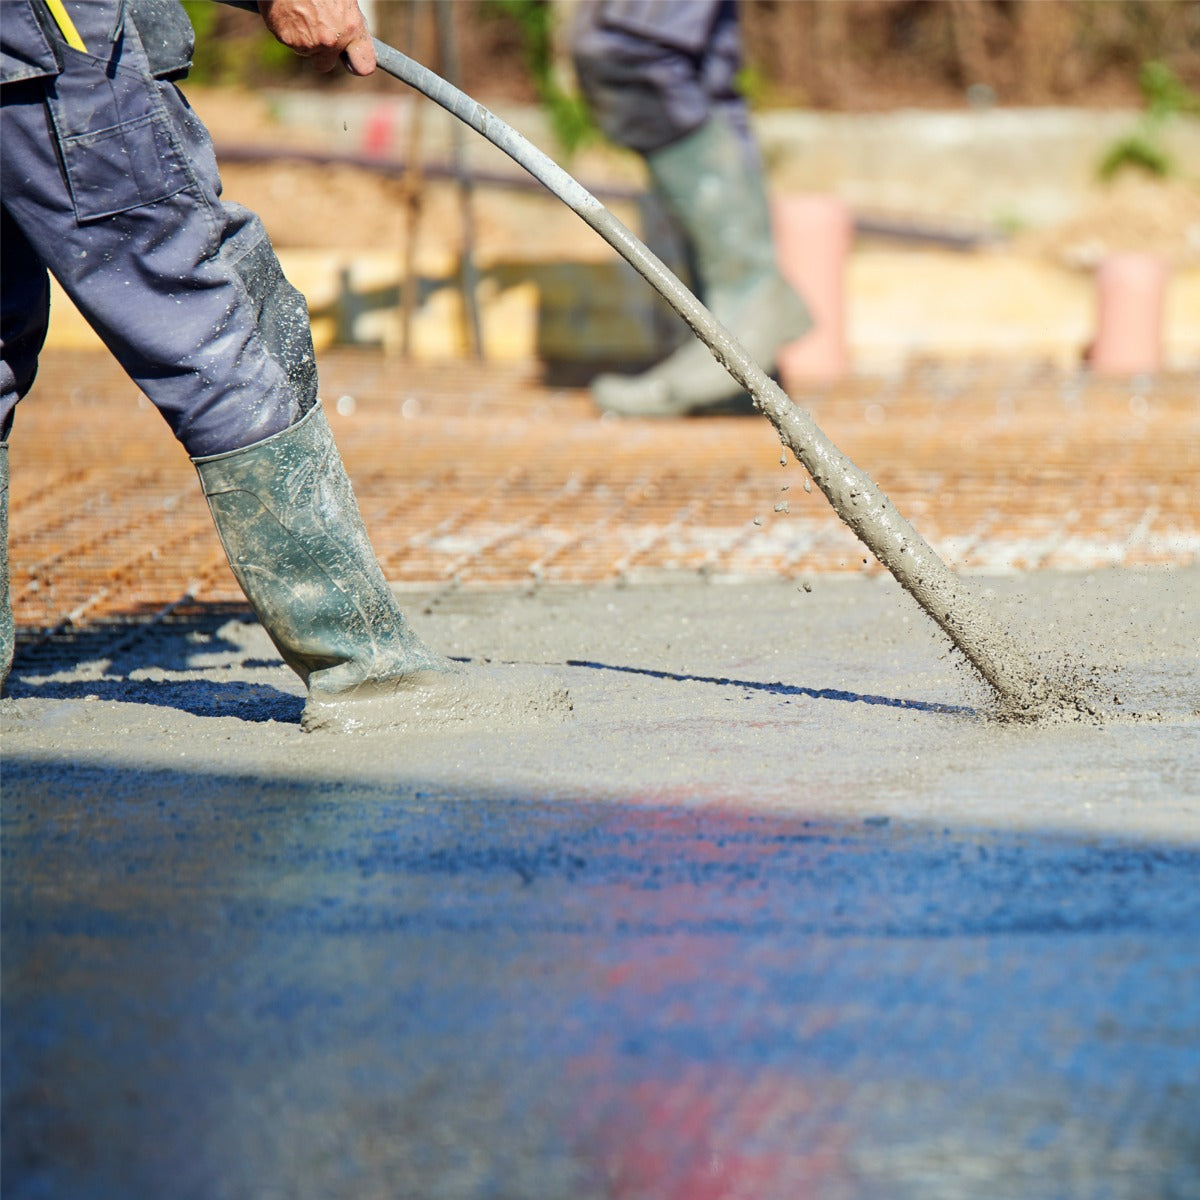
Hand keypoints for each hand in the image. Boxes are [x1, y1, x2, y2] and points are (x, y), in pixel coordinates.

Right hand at [257, 0, 375, 74]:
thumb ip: (348, 19)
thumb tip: (351, 33)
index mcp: (351, 27)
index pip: (364, 66)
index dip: (357, 64)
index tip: (351, 59)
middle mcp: (332, 41)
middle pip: (326, 64)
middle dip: (322, 53)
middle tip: (316, 31)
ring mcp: (309, 43)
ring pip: (305, 50)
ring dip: (303, 37)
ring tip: (301, 10)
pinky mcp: (288, 40)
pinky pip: (288, 40)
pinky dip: (287, 29)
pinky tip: (289, 10)